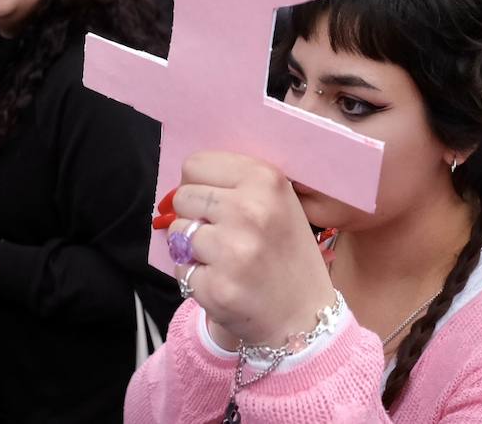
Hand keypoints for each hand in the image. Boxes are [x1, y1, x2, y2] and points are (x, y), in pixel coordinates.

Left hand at [166, 152, 334, 347]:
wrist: (303, 315)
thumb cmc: (285, 253)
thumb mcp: (278, 202)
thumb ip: (236, 183)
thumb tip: (184, 180)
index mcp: (265, 180)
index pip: (195, 165)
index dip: (200, 185)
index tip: (216, 202)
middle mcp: (249, 210)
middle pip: (182, 197)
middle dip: (195, 215)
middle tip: (223, 234)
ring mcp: (232, 250)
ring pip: (178, 231)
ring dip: (193, 246)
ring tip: (225, 259)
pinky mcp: (216, 286)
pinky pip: (180, 266)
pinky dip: (194, 275)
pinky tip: (223, 281)